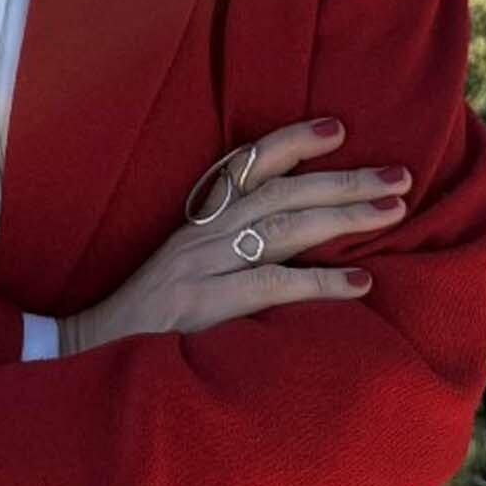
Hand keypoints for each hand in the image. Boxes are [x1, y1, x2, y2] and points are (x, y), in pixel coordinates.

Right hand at [59, 116, 409, 356]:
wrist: (87, 358)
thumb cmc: (144, 322)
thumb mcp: (180, 273)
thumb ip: (226, 253)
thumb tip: (293, 242)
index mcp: (195, 225)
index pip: (245, 167)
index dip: (291, 142)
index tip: (338, 128)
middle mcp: (200, 237)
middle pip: (280, 192)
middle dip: (343, 179)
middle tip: (399, 174)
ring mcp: (202, 269)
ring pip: (283, 228)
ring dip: (343, 216)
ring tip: (391, 210)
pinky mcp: (204, 308)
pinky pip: (271, 286)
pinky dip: (320, 283)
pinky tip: (360, 284)